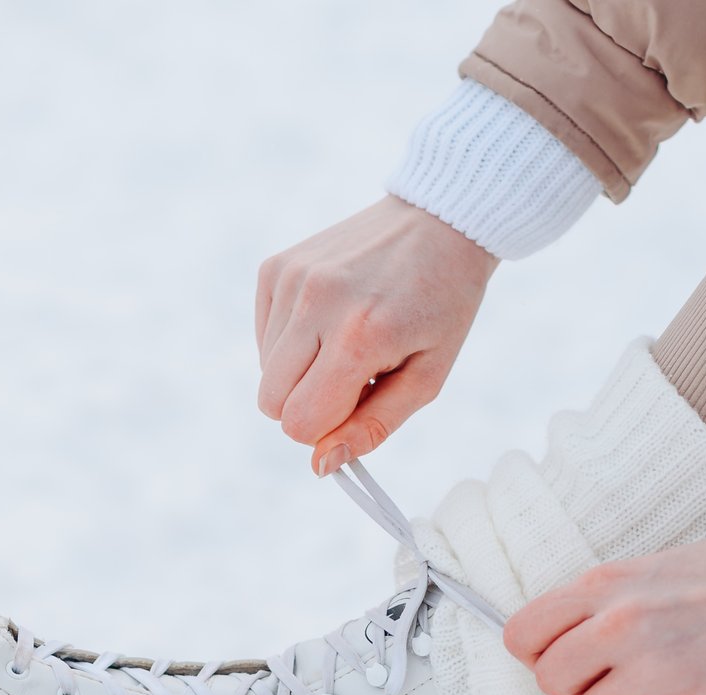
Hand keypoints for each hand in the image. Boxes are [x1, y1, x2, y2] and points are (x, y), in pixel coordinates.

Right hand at [255, 196, 496, 474]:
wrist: (440, 220)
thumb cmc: (442, 304)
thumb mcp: (428, 377)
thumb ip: (373, 426)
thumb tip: (321, 464)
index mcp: (359, 337)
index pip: (299, 423)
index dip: (325, 429)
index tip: (356, 405)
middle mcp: (316, 302)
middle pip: (271, 402)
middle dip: (307, 404)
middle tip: (352, 377)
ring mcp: (292, 279)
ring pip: (265, 371)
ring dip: (301, 371)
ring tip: (346, 339)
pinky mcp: (277, 266)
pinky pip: (263, 336)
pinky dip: (290, 340)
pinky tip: (329, 317)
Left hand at [502, 524, 705, 694]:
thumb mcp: (662, 566)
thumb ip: (609, 604)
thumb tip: (564, 648)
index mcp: (610, 585)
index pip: (522, 637)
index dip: (544, 654)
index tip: (576, 658)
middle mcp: (623, 626)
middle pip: (552, 685)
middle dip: (586, 686)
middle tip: (631, 675)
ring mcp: (659, 672)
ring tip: (672, 689)